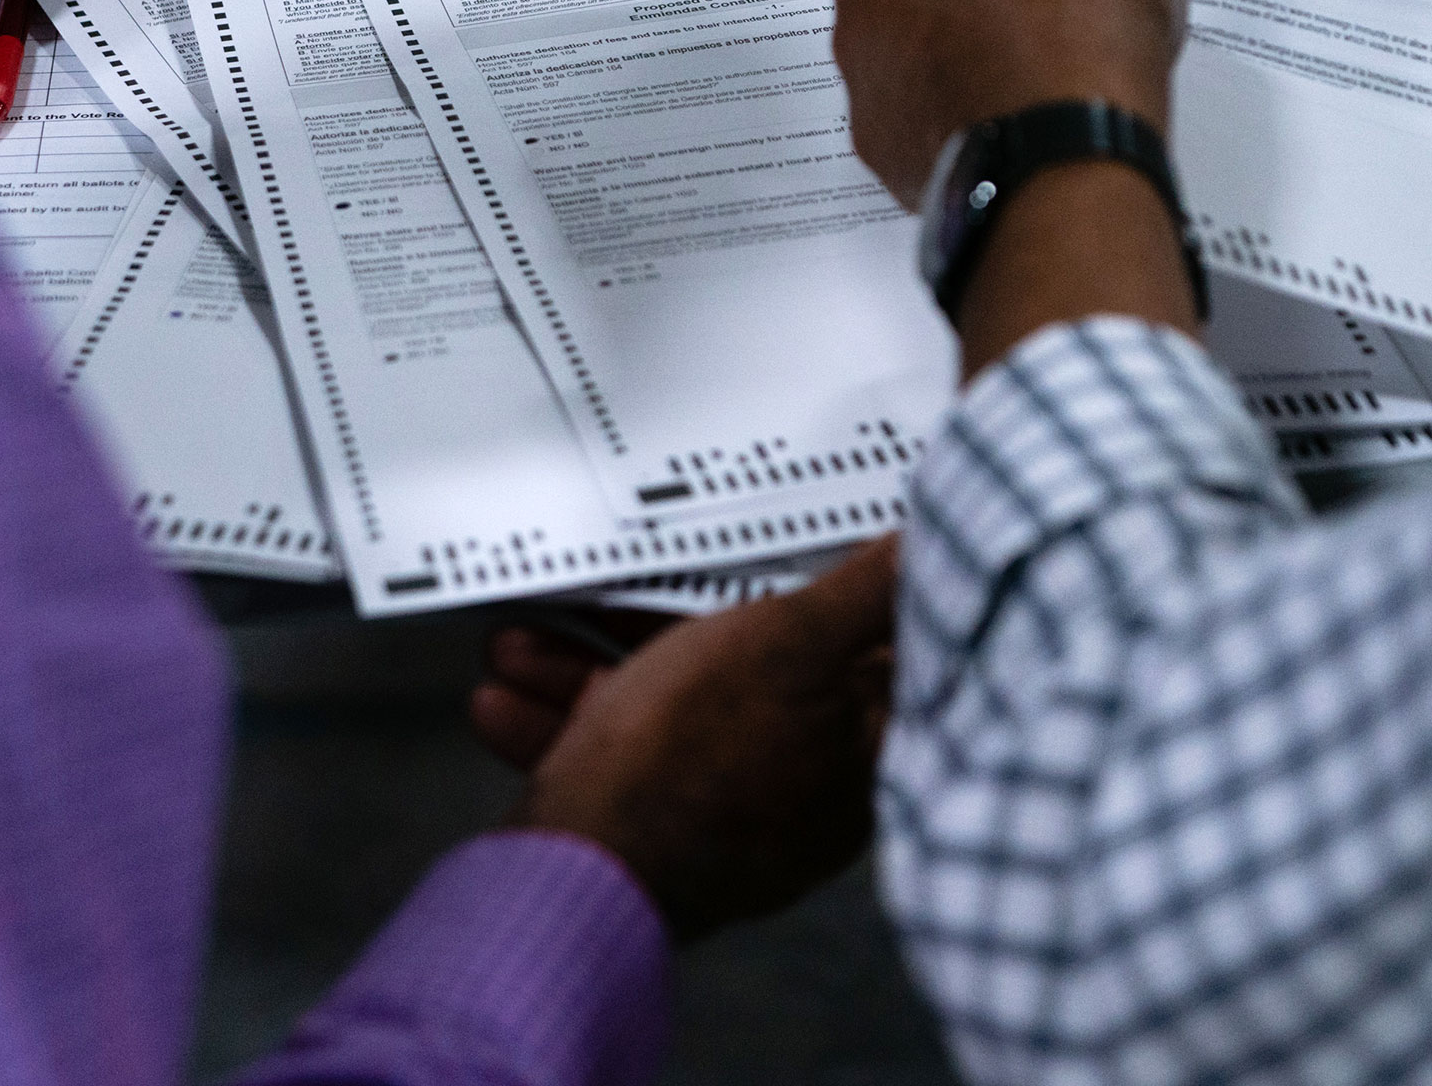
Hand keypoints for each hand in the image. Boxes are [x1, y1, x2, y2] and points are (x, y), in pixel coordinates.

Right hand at [489, 539, 897, 941]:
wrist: (578, 878)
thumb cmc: (690, 767)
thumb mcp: (786, 642)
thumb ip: (861, 595)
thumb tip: (925, 551)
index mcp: (851, 748)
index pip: (835, 652)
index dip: (785, 597)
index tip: (737, 565)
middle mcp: (792, 794)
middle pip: (725, 676)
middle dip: (642, 629)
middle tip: (594, 599)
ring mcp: (717, 820)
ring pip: (653, 716)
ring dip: (578, 672)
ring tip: (522, 647)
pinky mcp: (649, 838)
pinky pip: (609, 763)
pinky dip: (558, 726)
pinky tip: (506, 702)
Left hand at [830, 0, 1187, 206]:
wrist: (1059, 138)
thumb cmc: (1090, 26)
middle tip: (1023, 14)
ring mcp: (858, 37)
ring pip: (900, 33)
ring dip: (944, 47)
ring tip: (1012, 75)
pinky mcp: (863, 114)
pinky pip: (902, 104)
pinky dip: (937, 109)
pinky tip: (989, 118)